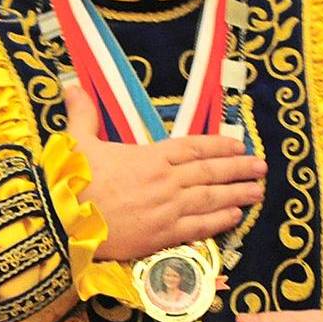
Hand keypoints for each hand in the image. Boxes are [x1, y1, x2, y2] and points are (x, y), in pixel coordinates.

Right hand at [63, 82, 265, 261]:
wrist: (62, 223)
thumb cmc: (69, 182)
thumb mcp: (76, 142)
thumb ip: (83, 114)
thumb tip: (71, 85)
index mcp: (148, 157)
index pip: (193, 148)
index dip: (219, 146)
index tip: (238, 145)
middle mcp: (164, 182)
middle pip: (209, 173)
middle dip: (238, 169)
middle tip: (261, 167)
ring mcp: (166, 210)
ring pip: (211, 199)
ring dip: (237, 194)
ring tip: (258, 191)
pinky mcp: (161, 236)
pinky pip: (199, 227)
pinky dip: (220, 221)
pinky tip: (236, 217)